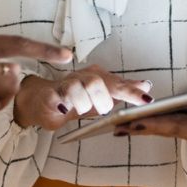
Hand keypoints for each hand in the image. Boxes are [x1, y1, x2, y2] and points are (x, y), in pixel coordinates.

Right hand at [14, 65, 152, 130]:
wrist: (39, 101)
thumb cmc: (72, 99)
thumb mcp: (98, 98)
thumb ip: (120, 92)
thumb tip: (146, 86)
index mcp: (94, 77)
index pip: (116, 83)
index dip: (131, 90)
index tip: (147, 97)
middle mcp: (80, 77)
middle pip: (97, 82)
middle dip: (102, 99)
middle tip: (101, 110)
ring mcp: (62, 85)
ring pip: (77, 87)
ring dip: (82, 103)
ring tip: (79, 110)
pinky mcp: (48, 96)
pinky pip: (55, 97)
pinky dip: (61, 104)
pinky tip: (62, 109)